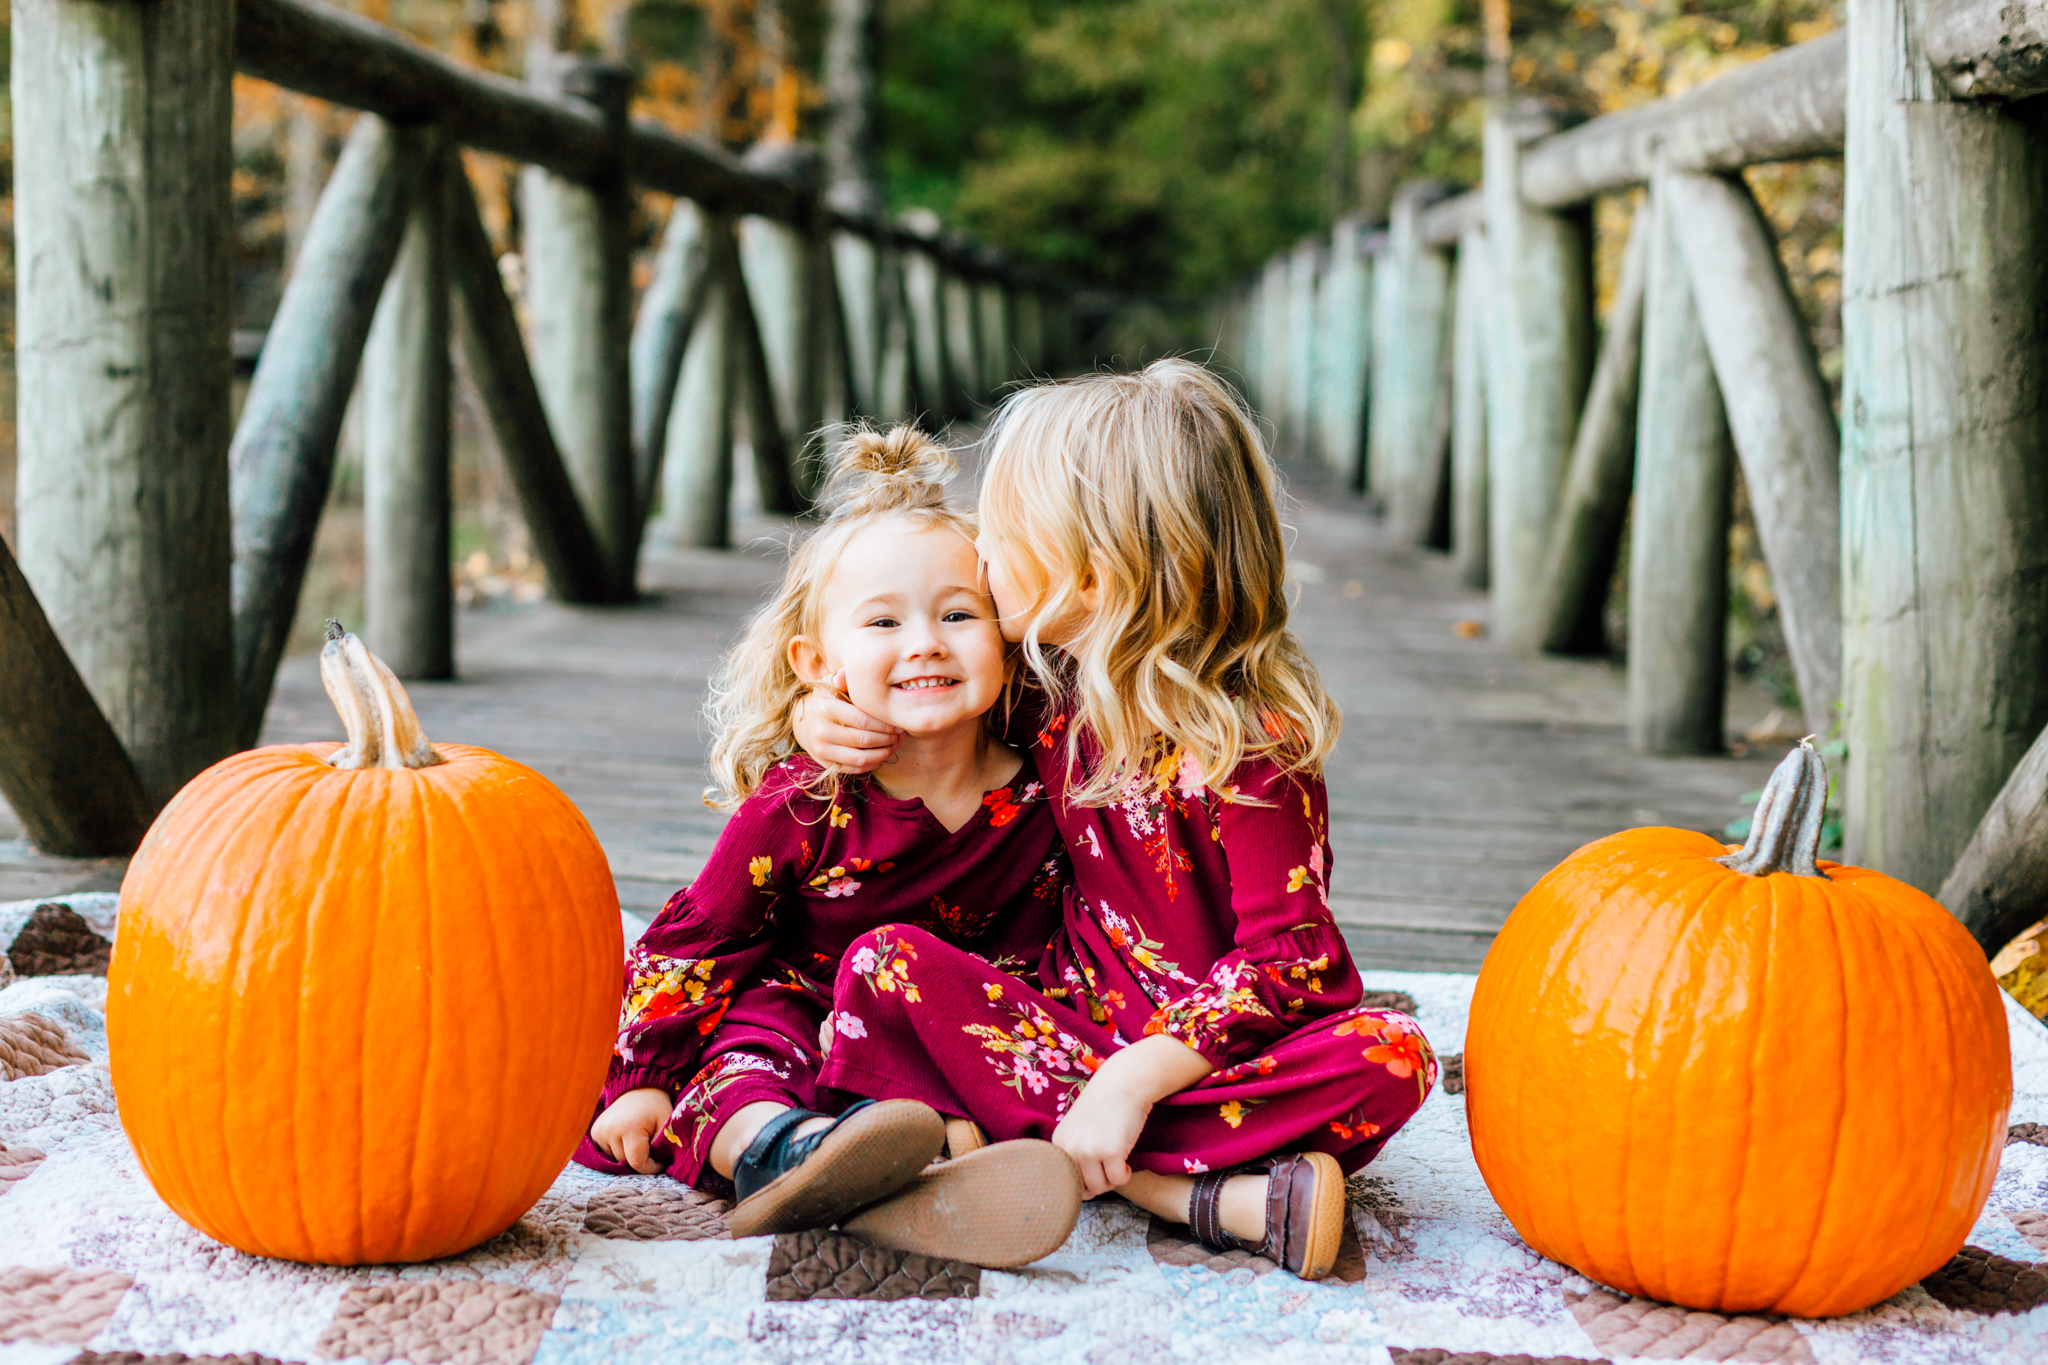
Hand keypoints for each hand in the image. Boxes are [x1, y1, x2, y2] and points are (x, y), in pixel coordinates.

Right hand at [590, 1087, 673, 1173]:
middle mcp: (610, 1130)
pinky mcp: (594, 1132)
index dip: (650, 1167)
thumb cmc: (656, 1108)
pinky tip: (625, 1138)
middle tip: (651, 1148)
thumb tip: (657, 1167)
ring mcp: (599, 1131)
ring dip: (628, 1155)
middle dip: (640, 1160)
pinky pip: (607, 1153)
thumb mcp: (666, 1123)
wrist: (638, 1089)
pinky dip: (618, 1150)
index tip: (660, 1162)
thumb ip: (664, 1145)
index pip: (636, 1162)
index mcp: (629, 1127)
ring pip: (616, 1159)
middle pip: (625, 1161)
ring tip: (638, 1139)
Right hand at [791, 669, 901, 772]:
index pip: (862, 720)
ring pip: (860, 758)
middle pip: (864, 740)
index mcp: (826, 708)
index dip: (884, 724)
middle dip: (888, 738)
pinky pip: (854, 769)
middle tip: (901, 735)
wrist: (802, 722)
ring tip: (895, 745)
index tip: (898, 723)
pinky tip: (882, 754)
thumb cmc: (825, 700)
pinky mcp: (825, 763)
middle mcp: (821, 731)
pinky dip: (872, 764)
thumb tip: (846, 671)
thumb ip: (843, 680)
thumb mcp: (831, 685)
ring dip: (882, 754)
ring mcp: (822, 750)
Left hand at [1050, 1035, 1213, 1197]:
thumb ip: (1074, 1154)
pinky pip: (1119, 1180)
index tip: (1095, 1170)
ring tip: (1117, 1162)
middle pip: (1083, 1189)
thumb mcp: (1078, 1129)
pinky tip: (1127, 1160)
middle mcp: (1070, 1148)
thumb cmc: (1104, 1107)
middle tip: (1109, 1165)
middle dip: (1099, 1182)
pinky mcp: (1111, 1151)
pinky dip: (1126, 1174)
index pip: (1066, 1182)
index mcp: (1058, 1143)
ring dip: (1112, 1179)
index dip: (1084, 1181)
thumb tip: (1083, 1193)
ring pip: (1101, 1187)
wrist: (1124, 1083)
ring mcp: (1089, 1150)